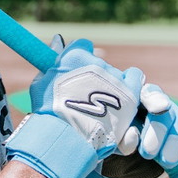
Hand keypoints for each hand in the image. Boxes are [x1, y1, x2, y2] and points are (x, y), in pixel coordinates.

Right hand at [5, 37, 144, 177]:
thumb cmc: (49, 112)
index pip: (82, 46)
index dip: (80, 60)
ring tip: (104, 103)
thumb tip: (58, 39)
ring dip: (112, 83)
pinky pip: (135, 77)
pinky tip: (122, 96)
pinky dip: (130, 84)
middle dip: (95, 75)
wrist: (66, 137)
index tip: (77, 72)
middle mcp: (96, 62)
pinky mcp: (129, 92)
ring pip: (116, 72)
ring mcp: (114, 77)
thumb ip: (52, 60)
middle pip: (99, 62)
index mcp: (74, 56)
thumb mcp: (42, 82)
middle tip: (88, 94)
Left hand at [77, 84, 177, 177]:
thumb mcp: (106, 138)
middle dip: (161, 131)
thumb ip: (117, 134)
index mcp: (137, 99)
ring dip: (177, 147)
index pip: (150, 93)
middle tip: (148, 152)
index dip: (156, 99)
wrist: (112, 165)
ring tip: (165, 163)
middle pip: (169, 112)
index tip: (158, 109)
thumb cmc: (105, 144)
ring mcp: (173, 126)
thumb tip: (133, 136)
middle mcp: (159, 109)